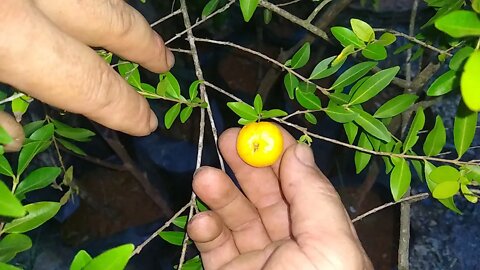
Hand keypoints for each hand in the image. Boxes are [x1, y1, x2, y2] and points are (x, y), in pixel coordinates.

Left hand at [0, 0, 173, 135]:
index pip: (85, 79)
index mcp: (6, 34)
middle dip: (141, 42)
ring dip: (117, 13)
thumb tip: (12, 137)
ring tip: (139, 33)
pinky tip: (87, 10)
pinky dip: (81, 1)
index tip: (145, 123)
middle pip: (105, 18)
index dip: (122, 105)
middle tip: (164, 62)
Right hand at [188, 127, 372, 269]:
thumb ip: (313, 194)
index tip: (260, 131)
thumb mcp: (328, 243)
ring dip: (219, 195)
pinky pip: (213, 247)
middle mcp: (288, 243)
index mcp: (318, 232)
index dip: (280, 155)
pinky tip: (202, 222)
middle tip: (226, 139)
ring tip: (204, 178)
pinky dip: (205, 231)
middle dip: (245, 165)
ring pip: (234, 217)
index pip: (297, 184)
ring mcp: (254, 260)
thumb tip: (299, 148)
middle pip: (263, 194)